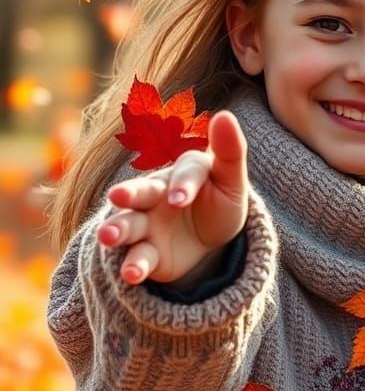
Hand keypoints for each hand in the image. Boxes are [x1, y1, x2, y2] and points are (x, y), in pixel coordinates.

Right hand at [97, 110, 248, 285]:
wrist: (212, 242)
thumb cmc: (220, 201)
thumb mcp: (231, 181)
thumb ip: (230, 152)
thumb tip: (224, 115)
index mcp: (179, 173)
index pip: (182, 174)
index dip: (183, 185)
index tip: (181, 199)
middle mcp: (155, 196)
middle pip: (139, 193)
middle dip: (128, 194)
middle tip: (117, 196)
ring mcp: (146, 226)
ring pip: (127, 225)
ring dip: (117, 230)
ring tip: (108, 237)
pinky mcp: (147, 255)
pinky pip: (138, 259)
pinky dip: (133, 266)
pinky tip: (131, 275)